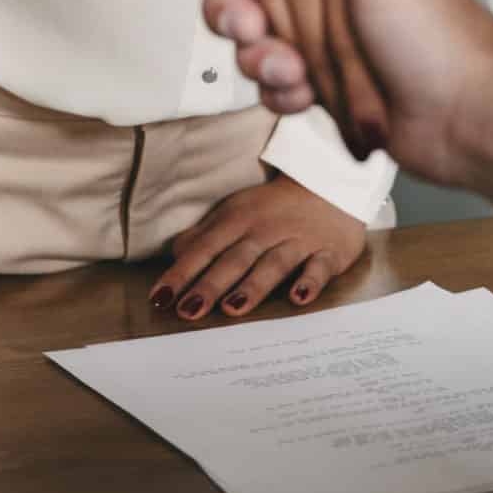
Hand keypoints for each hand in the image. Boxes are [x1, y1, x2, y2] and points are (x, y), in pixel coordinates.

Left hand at [149, 177, 367, 322]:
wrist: (332, 182)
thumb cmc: (274, 206)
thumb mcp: (236, 212)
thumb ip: (205, 235)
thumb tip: (175, 255)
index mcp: (239, 220)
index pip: (205, 249)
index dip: (182, 273)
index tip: (160, 298)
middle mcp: (266, 231)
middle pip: (235, 260)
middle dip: (211, 285)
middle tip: (189, 311)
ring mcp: (299, 241)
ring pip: (273, 264)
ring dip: (253, 286)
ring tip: (233, 308)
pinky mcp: (329, 252)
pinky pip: (320, 268)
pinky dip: (310, 282)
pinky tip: (299, 298)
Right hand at [201, 0, 492, 235]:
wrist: (466, 115)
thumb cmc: (438, 27)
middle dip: (238, 8)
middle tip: (245, 22)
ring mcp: (336, 33)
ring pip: (261, 33)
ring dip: (256, 54)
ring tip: (279, 64)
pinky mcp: (330, 80)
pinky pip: (279, 79)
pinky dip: (277, 88)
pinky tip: (292, 89)